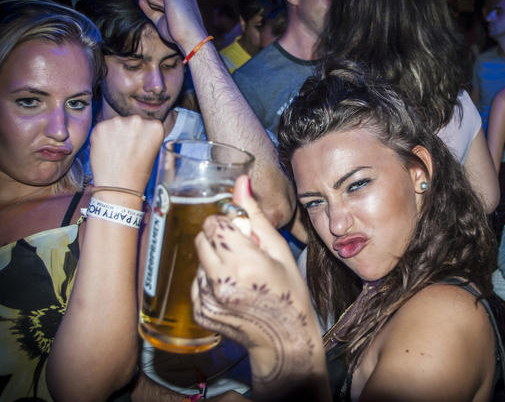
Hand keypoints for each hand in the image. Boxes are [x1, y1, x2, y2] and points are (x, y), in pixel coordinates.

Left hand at [89, 115, 163, 192]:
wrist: (118, 187)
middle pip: (131, 121)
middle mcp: (137, 120)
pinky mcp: (101, 127)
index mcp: (155, 126)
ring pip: (116, 124)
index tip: (139, 144)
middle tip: (126, 150)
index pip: (147, 123)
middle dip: (128, 132)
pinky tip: (107, 151)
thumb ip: (145, 135)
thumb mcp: (152, 152)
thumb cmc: (137, 174)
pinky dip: (102, 138)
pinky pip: (102, 128)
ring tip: (116, 152)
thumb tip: (135, 128)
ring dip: (114, 134)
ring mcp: (118, 122)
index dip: (141, 135)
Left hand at [139, 0, 207, 53]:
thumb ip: (152, 8)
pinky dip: (153, 2)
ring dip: (154, 4)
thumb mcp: (161, 19)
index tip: (171, 14)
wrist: (190, 39)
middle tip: (171, 14)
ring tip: (171, 12)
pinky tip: (169, 9)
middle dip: (153, 4)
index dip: (155, 5)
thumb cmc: (178, 33)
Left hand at [191, 176, 320, 380]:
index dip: (227, 223)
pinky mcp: (200, 311)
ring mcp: (208, 298)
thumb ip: (256, 216)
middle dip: (218, 238)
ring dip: (214, 259)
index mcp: (243, 262)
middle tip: (241, 251)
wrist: (283, 340)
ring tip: (240, 274)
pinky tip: (233, 289)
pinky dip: (211, 280)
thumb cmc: (289, 293)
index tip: (242, 232)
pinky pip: (197, 281)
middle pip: (201, 238)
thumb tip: (241, 182)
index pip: (214, 223)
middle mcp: (221, 280)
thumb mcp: (279, 251)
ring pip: (199, 259)